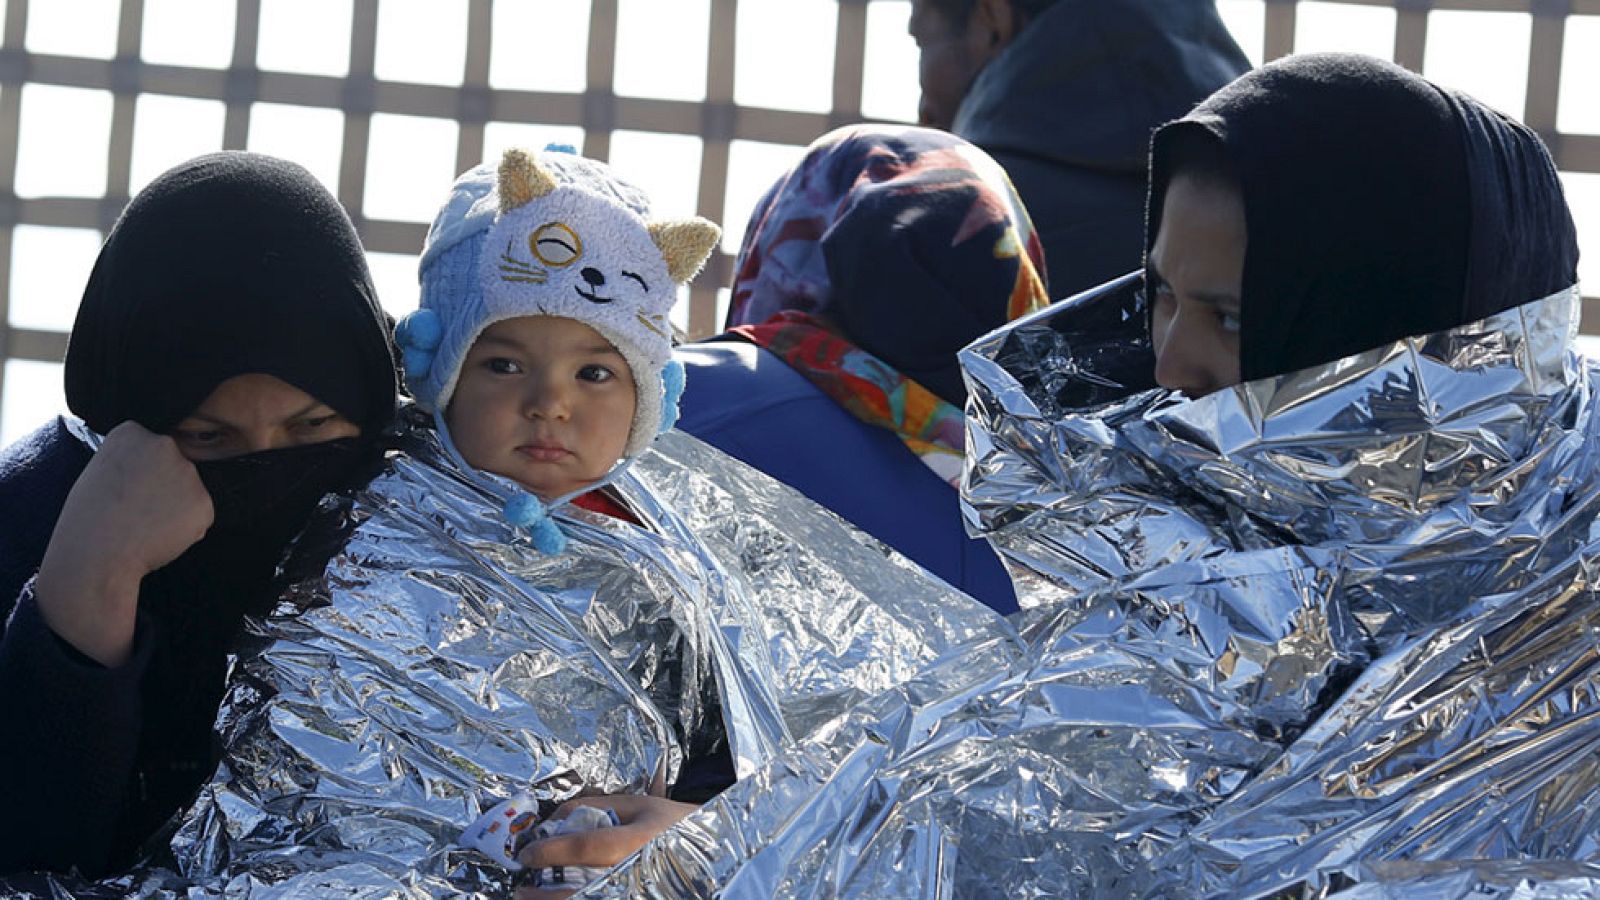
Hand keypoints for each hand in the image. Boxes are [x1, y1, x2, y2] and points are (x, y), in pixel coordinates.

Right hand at [35, 421, 214, 665]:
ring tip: (144, 524)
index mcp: (132, 431)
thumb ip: (131, 461)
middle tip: (136, 509)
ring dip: (175, 507)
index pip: (149, 447)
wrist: (97, 553)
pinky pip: (199, 516)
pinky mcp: (205, 502)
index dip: (139, 472)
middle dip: (162, 487)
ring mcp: (188, 473)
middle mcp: (165, 444)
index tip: (125, 488)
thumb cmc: (88, 518)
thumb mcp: (99, 471)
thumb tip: (153, 468)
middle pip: (173, 466)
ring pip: (189, 492)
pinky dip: (186, 529)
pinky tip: (159, 536)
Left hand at [513, 794, 697, 898]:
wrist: (717, 847)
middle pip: (582, 893)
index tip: (528, 853)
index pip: (585, 847)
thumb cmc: (674, 822)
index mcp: (638, 841)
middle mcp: (639, 873)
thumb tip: (554, 818)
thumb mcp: (638, 803)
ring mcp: (642, 893)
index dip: (550, 851)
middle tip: (521, 891)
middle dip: (545, 895)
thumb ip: (595, 805)